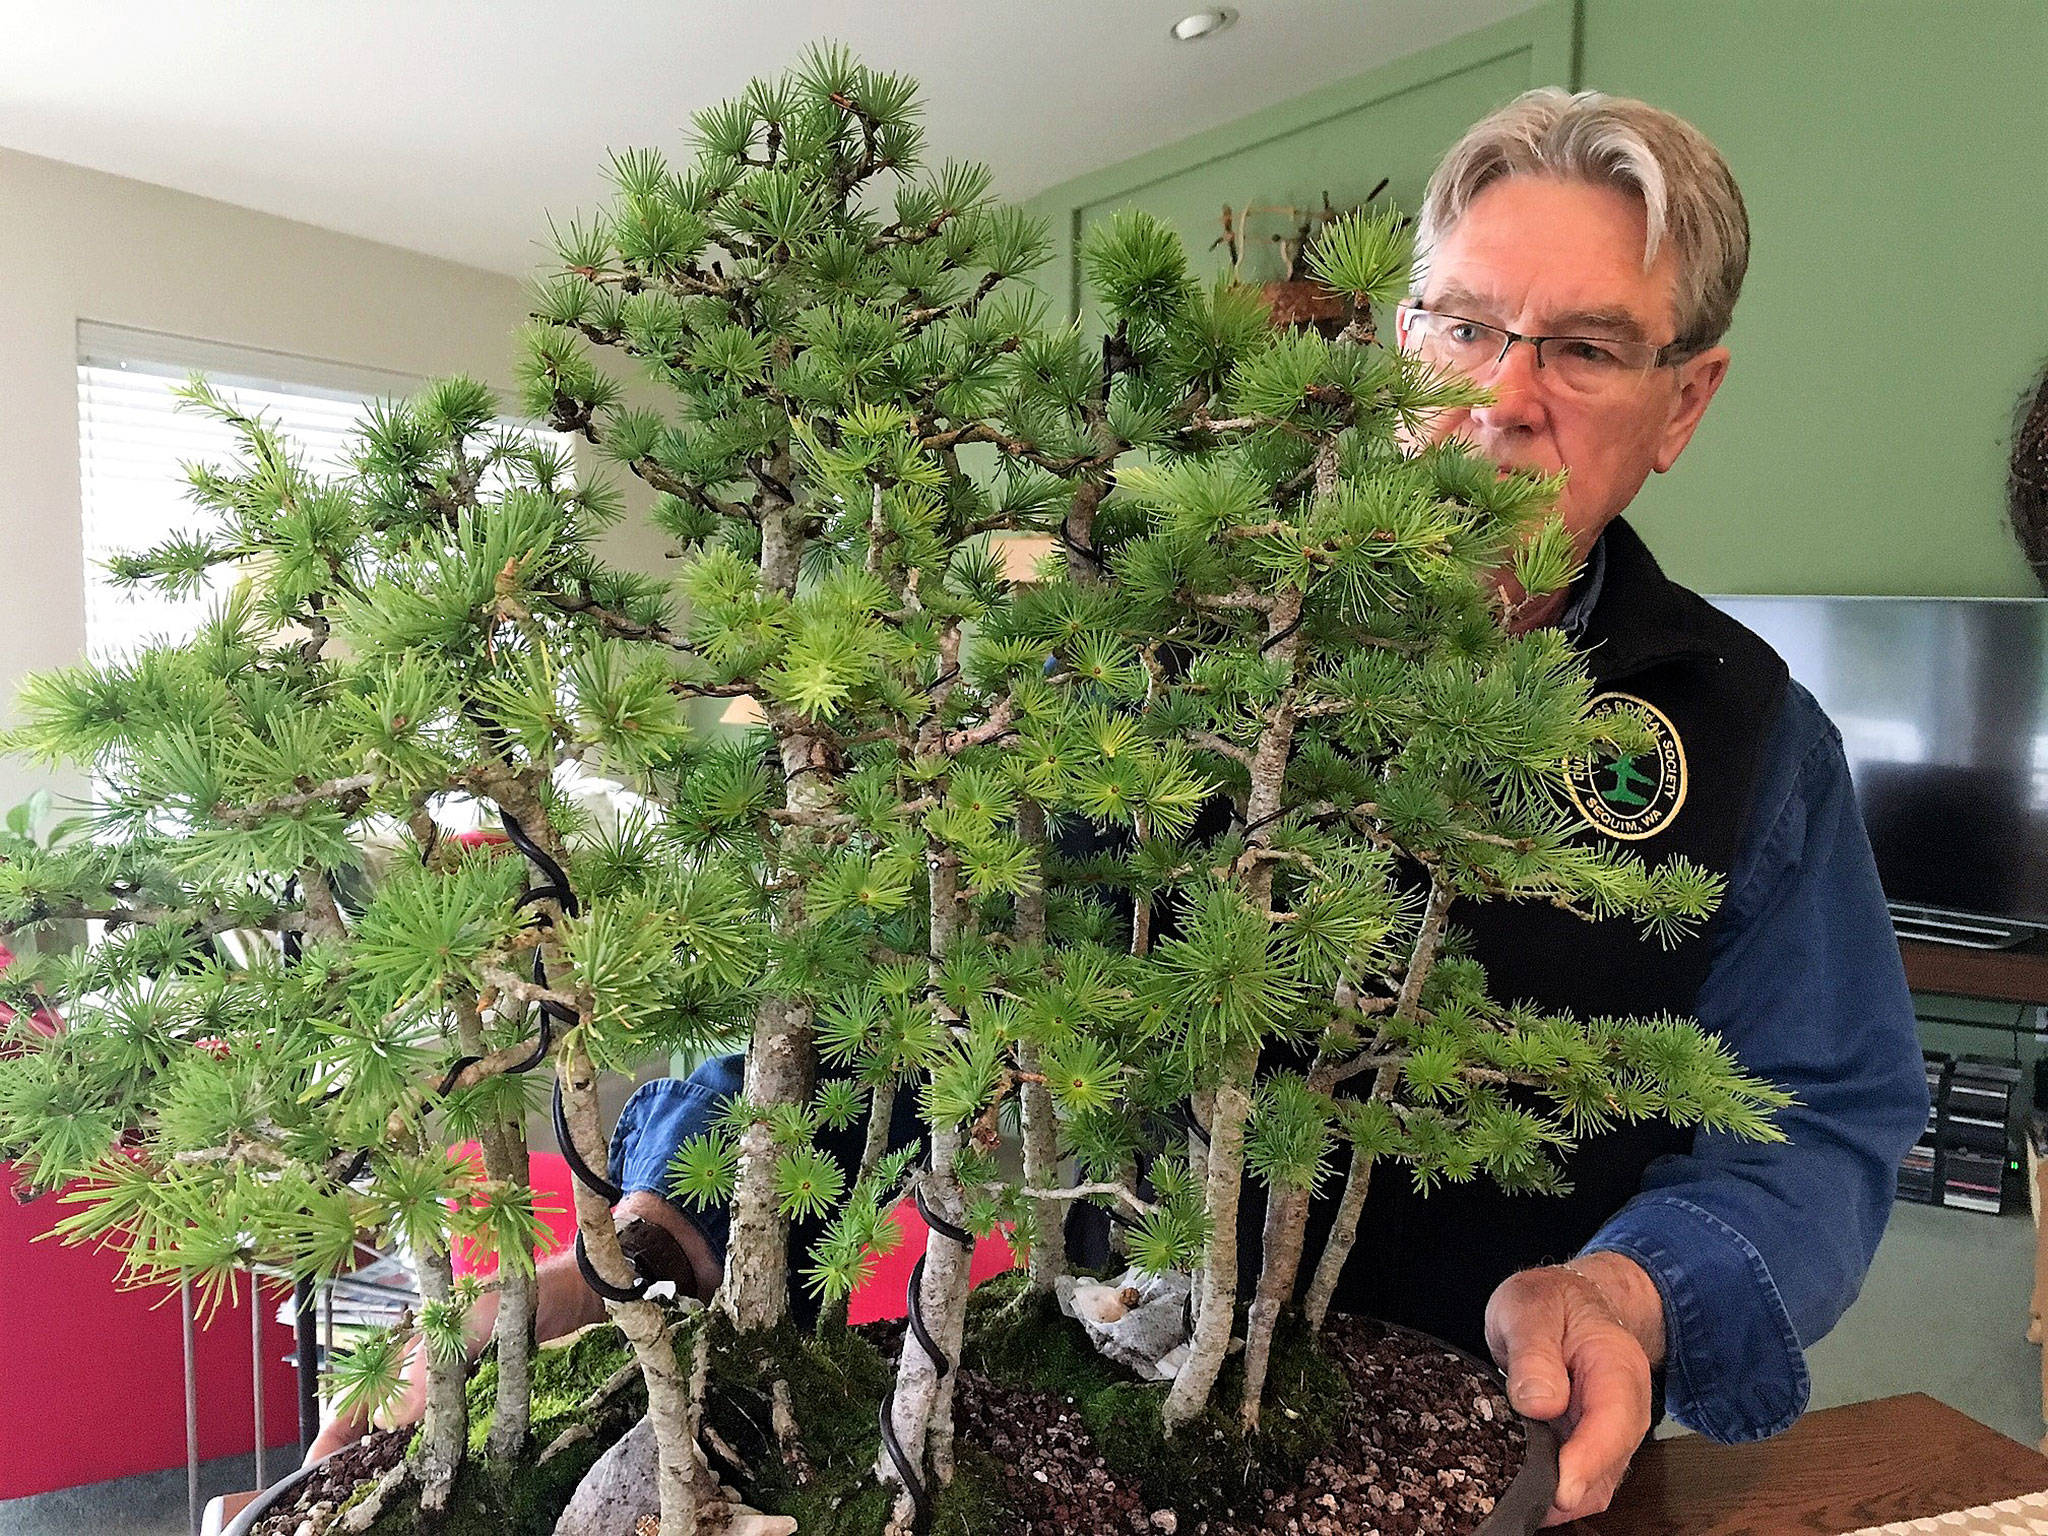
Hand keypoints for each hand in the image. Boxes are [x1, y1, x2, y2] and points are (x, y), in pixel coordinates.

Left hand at [1484, 1255, 1663, 1524]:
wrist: (1568, 1302)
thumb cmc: (1552, 1302)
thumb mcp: (1530, 1310)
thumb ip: (1533, 1353)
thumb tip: (1538, 1403)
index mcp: (1617, 1369)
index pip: (1612, 1424)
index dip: (1588, 1463)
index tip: (1561, 1491)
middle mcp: (1622, 1410)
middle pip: (1607, 1468)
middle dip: (1568, 1493)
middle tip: (1519, 1502)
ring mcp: (1606, 1433)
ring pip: (1593, 1485)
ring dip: (1558, 1499)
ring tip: (1512, 1499)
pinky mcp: (1587, 1446)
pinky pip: (1577, 1481)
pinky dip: (1552, 1493)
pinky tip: (1519, 1492)